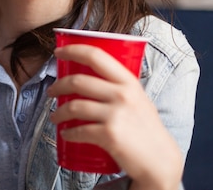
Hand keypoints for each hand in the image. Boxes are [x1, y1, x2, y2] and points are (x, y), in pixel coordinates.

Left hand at [47, 44, 182, 189]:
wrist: (160, 161)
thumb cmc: (147, 129)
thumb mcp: (138, 99)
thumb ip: (118, 87)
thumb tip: (91, 75)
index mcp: (128, 82)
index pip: (96, 56)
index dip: (73, 51)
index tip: (58, 52)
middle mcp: (123, 95)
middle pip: (78, 81)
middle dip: (58, 86)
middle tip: (52, 92)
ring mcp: (116, 115)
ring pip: (74, 106)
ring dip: (58, 112)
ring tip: (55, 116)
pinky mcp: (109, 135)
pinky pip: (79, 131)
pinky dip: (68, 133)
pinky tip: (66, 134)